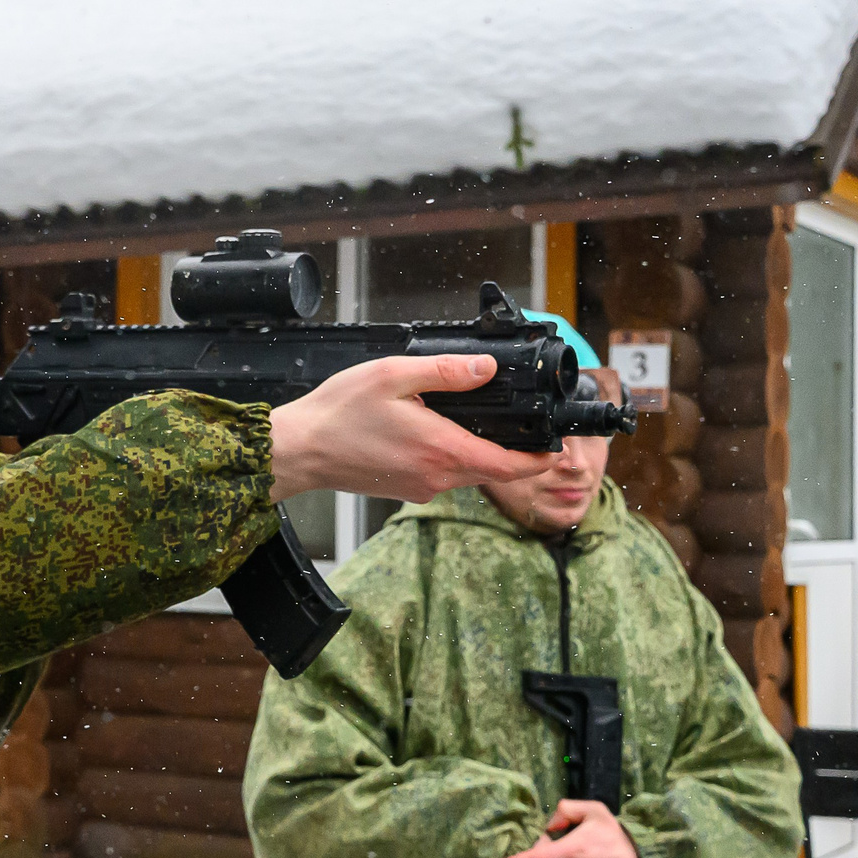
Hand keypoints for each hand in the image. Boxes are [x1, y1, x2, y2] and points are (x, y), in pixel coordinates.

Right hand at [269, 354, 550, 502]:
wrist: (301, 450)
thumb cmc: (339, 414)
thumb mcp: (393, 375)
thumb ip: (444, 372)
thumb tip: (485, 368)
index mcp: (442, 450)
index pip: (511, 467)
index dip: (540, 460)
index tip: (556, 448)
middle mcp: (436, 477)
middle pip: (494, 470)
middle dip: (515, 452)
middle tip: (524, 426)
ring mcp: (421, 487)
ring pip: (469, 473)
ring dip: (482, 452)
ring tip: (479, 421)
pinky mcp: (407, 488)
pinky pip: (444, 475)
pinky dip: (453, 456)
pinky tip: (436, 431)